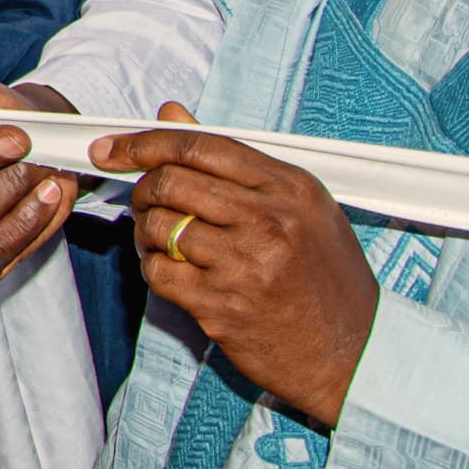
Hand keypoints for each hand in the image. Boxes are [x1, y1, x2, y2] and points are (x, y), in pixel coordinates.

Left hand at [93, 104, 378, 427]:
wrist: (356, 354)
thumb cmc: (327, 278)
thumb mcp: (299, 207)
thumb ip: (231, 160)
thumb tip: (170, 113)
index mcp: (290, 188)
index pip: (200, 146)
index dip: (145, 142)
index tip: (111, 148)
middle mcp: (269, 221)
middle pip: (170, 182)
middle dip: (143, 189)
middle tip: (144, 202)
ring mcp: (244, 265)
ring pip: (158, 226)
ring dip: (146, 231)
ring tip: (163, 240)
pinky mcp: (222, 306)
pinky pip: (158, 271)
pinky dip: (152, 267)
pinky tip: (172, 272)